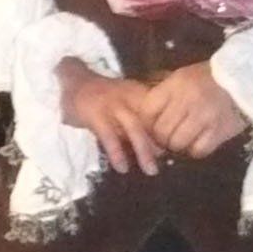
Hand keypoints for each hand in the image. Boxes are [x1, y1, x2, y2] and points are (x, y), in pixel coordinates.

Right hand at [58, 58, 167, 175]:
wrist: (74, 80)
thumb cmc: (102, 97)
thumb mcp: (125, 103)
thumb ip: (139, 121)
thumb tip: (159, 148)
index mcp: (140, 94)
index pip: (161, 114)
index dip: (170, 133)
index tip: (178, 151)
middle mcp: (130, 98)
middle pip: (151, 122)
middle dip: (161, 144)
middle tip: (170, 163)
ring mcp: (113, 105)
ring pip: (134, 128)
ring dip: (144, 151)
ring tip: (151, 171)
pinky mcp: (96, 114)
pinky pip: (109, 136)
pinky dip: (116, 152)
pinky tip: (122, 167)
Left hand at [140, 63, 247, 159]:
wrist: (245, 79)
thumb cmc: (209, 78)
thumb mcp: (182, 77)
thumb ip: (164, 95)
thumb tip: (145, 120)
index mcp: (175, 85)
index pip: (148, 111)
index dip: (147, 123)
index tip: (152, 126)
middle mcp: (188, 100)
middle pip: (161, 131)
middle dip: (162, 138)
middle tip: (168, 136)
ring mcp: (204, 117)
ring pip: (177, 143)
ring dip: (178, 145)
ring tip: (184, 139)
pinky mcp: (219, 132)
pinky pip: (198, 150)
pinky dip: (196, 150)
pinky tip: (199, 141)